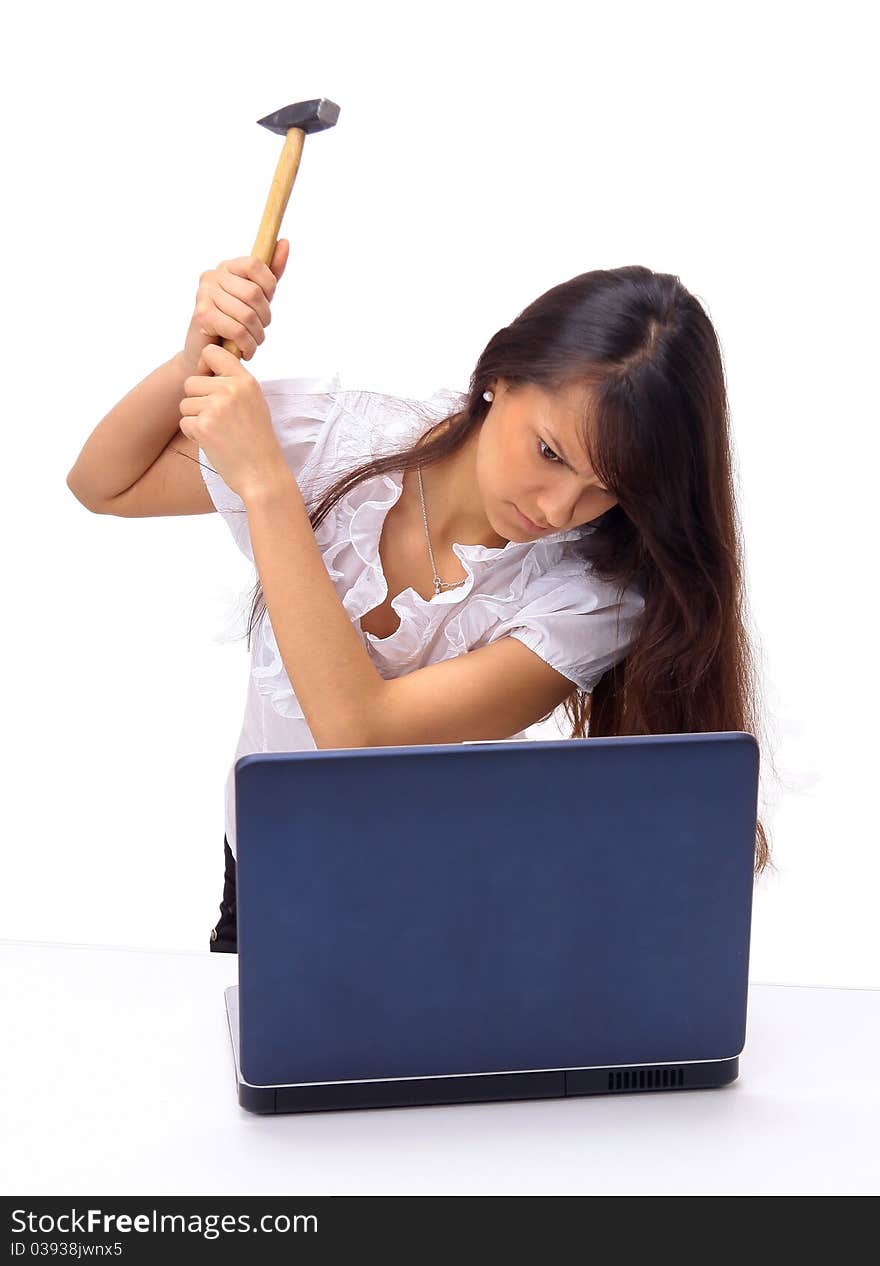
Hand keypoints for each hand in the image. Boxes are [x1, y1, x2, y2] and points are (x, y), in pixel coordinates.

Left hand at [178, 343, 289, 500]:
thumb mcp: (254, 403)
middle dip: (196, 400)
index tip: (208, 380)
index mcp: (245, 381)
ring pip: (185, 404)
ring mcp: (216, 407)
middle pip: (191, 382)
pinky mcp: (203, 426)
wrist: (262, 473)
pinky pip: (184, 422)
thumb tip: (208, 372)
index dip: (203, 366)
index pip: (212, 352)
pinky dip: (193, 434)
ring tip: (218, 432)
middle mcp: (231, 389)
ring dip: (195, 419)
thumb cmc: (257, 441)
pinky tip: (213, 442)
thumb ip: (234, 385)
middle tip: (216, 419)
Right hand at [181, 241, 289, 375]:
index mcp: (227, 267)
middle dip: (264, 318)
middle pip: (254, 292)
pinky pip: (237, 330)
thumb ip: (271, 272)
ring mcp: (204, 294)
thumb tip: (285, 242)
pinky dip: (247, 345)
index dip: (268, 287)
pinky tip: (245, 351)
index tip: (266, 304)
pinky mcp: (202, 316)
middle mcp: (212, 275)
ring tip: (252, 343)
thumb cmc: (234, 323)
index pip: (255, 263)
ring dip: (257, 336)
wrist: (205, 353)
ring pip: (247, 315)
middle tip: (259, 331)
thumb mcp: (257, 298)